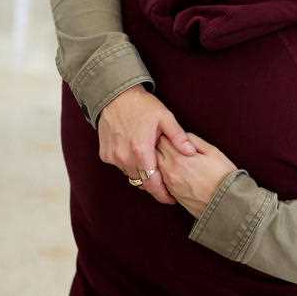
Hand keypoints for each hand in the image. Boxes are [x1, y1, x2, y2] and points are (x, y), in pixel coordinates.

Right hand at [98, 85, 195, 202]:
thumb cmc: (143, 106)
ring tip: (154, 168)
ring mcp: (113, 157)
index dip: (163, 194)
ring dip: (142, 174)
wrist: (115, 96)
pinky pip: (120, 167)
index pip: (153, 183)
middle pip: (142, 182)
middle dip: (154, 186)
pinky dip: (129, 165)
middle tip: (167, 185)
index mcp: (141, 151)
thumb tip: (191, 153)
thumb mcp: (165, 118)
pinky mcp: (105, 155)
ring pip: (131, 175)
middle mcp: (124, 158)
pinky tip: (137, 156)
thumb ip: (178, 137)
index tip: (172, 199)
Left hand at [157, 133, 236, 217]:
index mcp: (179, 157)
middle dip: (160, 146)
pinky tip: (175, 171)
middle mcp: (170, 170)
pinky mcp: (172, 194)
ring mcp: (169, 183)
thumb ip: (194, 141)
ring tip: (173, 156)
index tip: (171, 133)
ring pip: (155, 167)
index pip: (162, 140)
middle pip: (155, 153)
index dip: (166, 134)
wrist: (225, 203)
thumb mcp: (212, 151)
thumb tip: (183, 137)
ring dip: (160, 160)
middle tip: (169, 143)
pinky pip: (160, 179)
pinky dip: (163, 173)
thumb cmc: (222, 176)